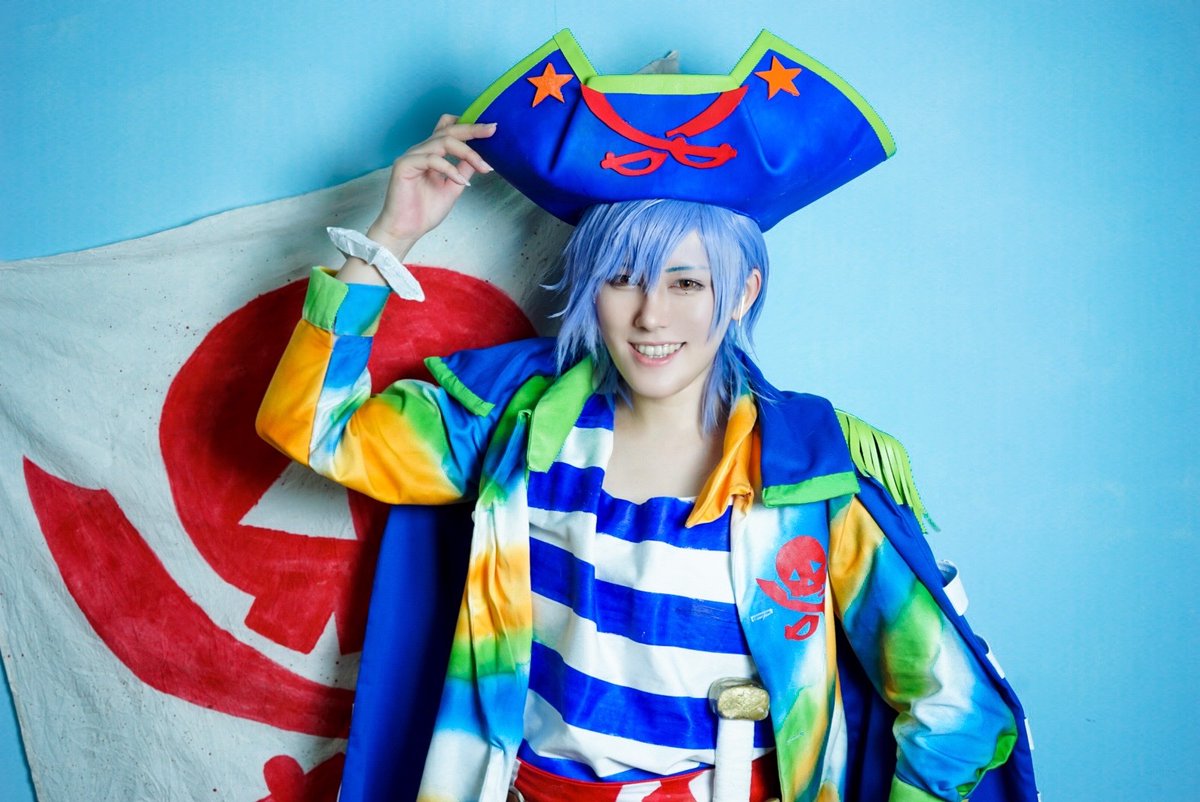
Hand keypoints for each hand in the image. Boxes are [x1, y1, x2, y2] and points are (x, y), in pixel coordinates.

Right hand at [366, 114, 496, 257]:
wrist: (406, 230)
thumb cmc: (424, 211)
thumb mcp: (453, 188)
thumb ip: (463, 170)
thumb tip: (479, 159)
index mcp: (431, 154)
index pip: (449, 130)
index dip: (468, 125)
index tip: (491, 129)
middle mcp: (421, 151)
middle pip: (448, 130)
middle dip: (472, 129)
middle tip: (492, 130)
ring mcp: (412, 156)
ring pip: (443, 142)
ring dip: (467, 153)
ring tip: (483, 167)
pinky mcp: (404, 165)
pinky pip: (432, 159)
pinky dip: (450, 169)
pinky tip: (461, 181)